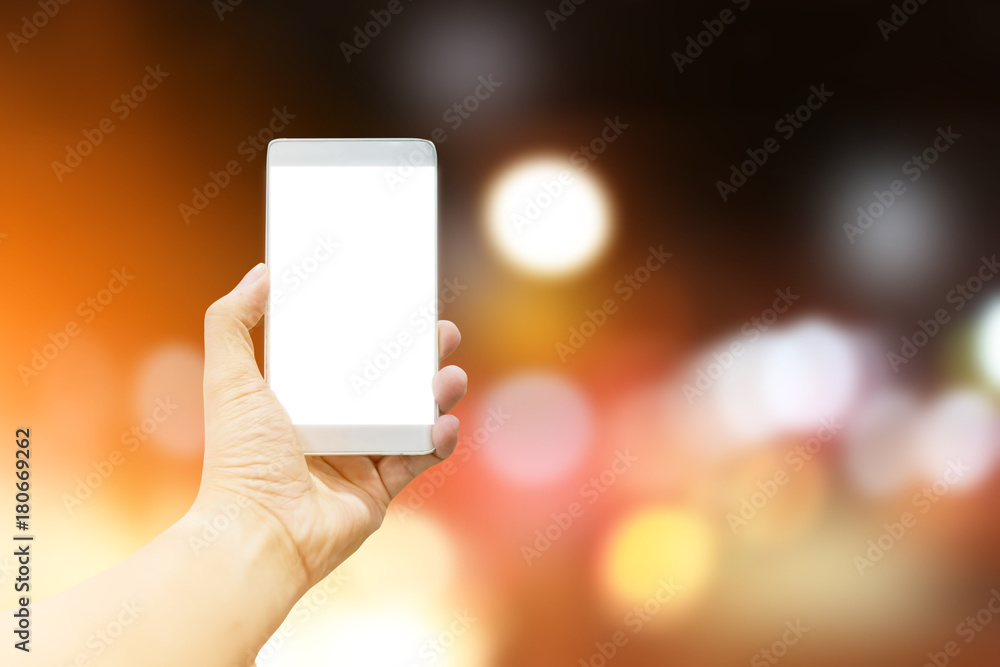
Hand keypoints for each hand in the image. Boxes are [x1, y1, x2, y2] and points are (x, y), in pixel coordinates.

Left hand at [194, 263, 466, 590]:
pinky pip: (420, 458)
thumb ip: (232, 322)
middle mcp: (333, 426)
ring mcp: (360, 458)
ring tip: (450, 376)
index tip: (397, 302)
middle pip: (388, 381)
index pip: (344, 354)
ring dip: (438, 393)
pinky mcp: (380, 489)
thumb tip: (261, 272)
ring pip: (412, 415)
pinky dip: (440, 440)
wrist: (261, 534)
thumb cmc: (240, 460)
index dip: (373, 328)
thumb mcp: (229, 379)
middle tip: (441, 333)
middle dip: (419, 356)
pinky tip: (445, 423)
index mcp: (301, 399)